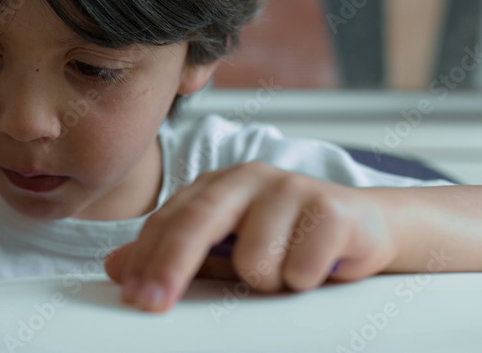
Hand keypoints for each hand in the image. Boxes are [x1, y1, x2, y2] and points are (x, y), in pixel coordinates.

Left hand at [104, 161, 397, 311]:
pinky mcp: (332, 209)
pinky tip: (317, 267)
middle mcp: (248, 178)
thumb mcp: (225, 248)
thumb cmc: (286, 238)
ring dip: (266, 282)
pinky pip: (300, 268)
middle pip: (198, 221)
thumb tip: (116, 267)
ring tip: (286, 272)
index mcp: (216, 185)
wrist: (365, 226)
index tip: (130, 294)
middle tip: (151, 303)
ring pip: (254, 259)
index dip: (146, 258)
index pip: (169, 219)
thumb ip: (175, 255)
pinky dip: (303, 281)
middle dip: (170, 267)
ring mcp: (291, 188)